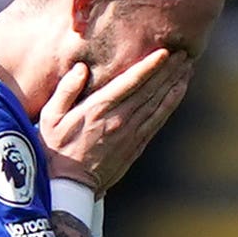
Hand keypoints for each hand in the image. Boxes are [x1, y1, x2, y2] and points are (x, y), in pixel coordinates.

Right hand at [39, 49, 191, 194]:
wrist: (68, 185)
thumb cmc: (55, 149)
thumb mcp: (50, 117)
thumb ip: (66, 91)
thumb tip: (80, 68)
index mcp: (98, 109)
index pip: (130, 82)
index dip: (150, 65)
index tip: (166, 51)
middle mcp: (119, 119)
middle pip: (150, 89)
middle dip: (169, 69)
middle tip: (184, 52)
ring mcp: (131, 133)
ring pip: (159, 103)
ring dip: (175, 83)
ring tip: (187, 66)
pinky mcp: (136, 145)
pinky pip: (158, 119)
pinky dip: (171, 103)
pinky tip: (179, 90)